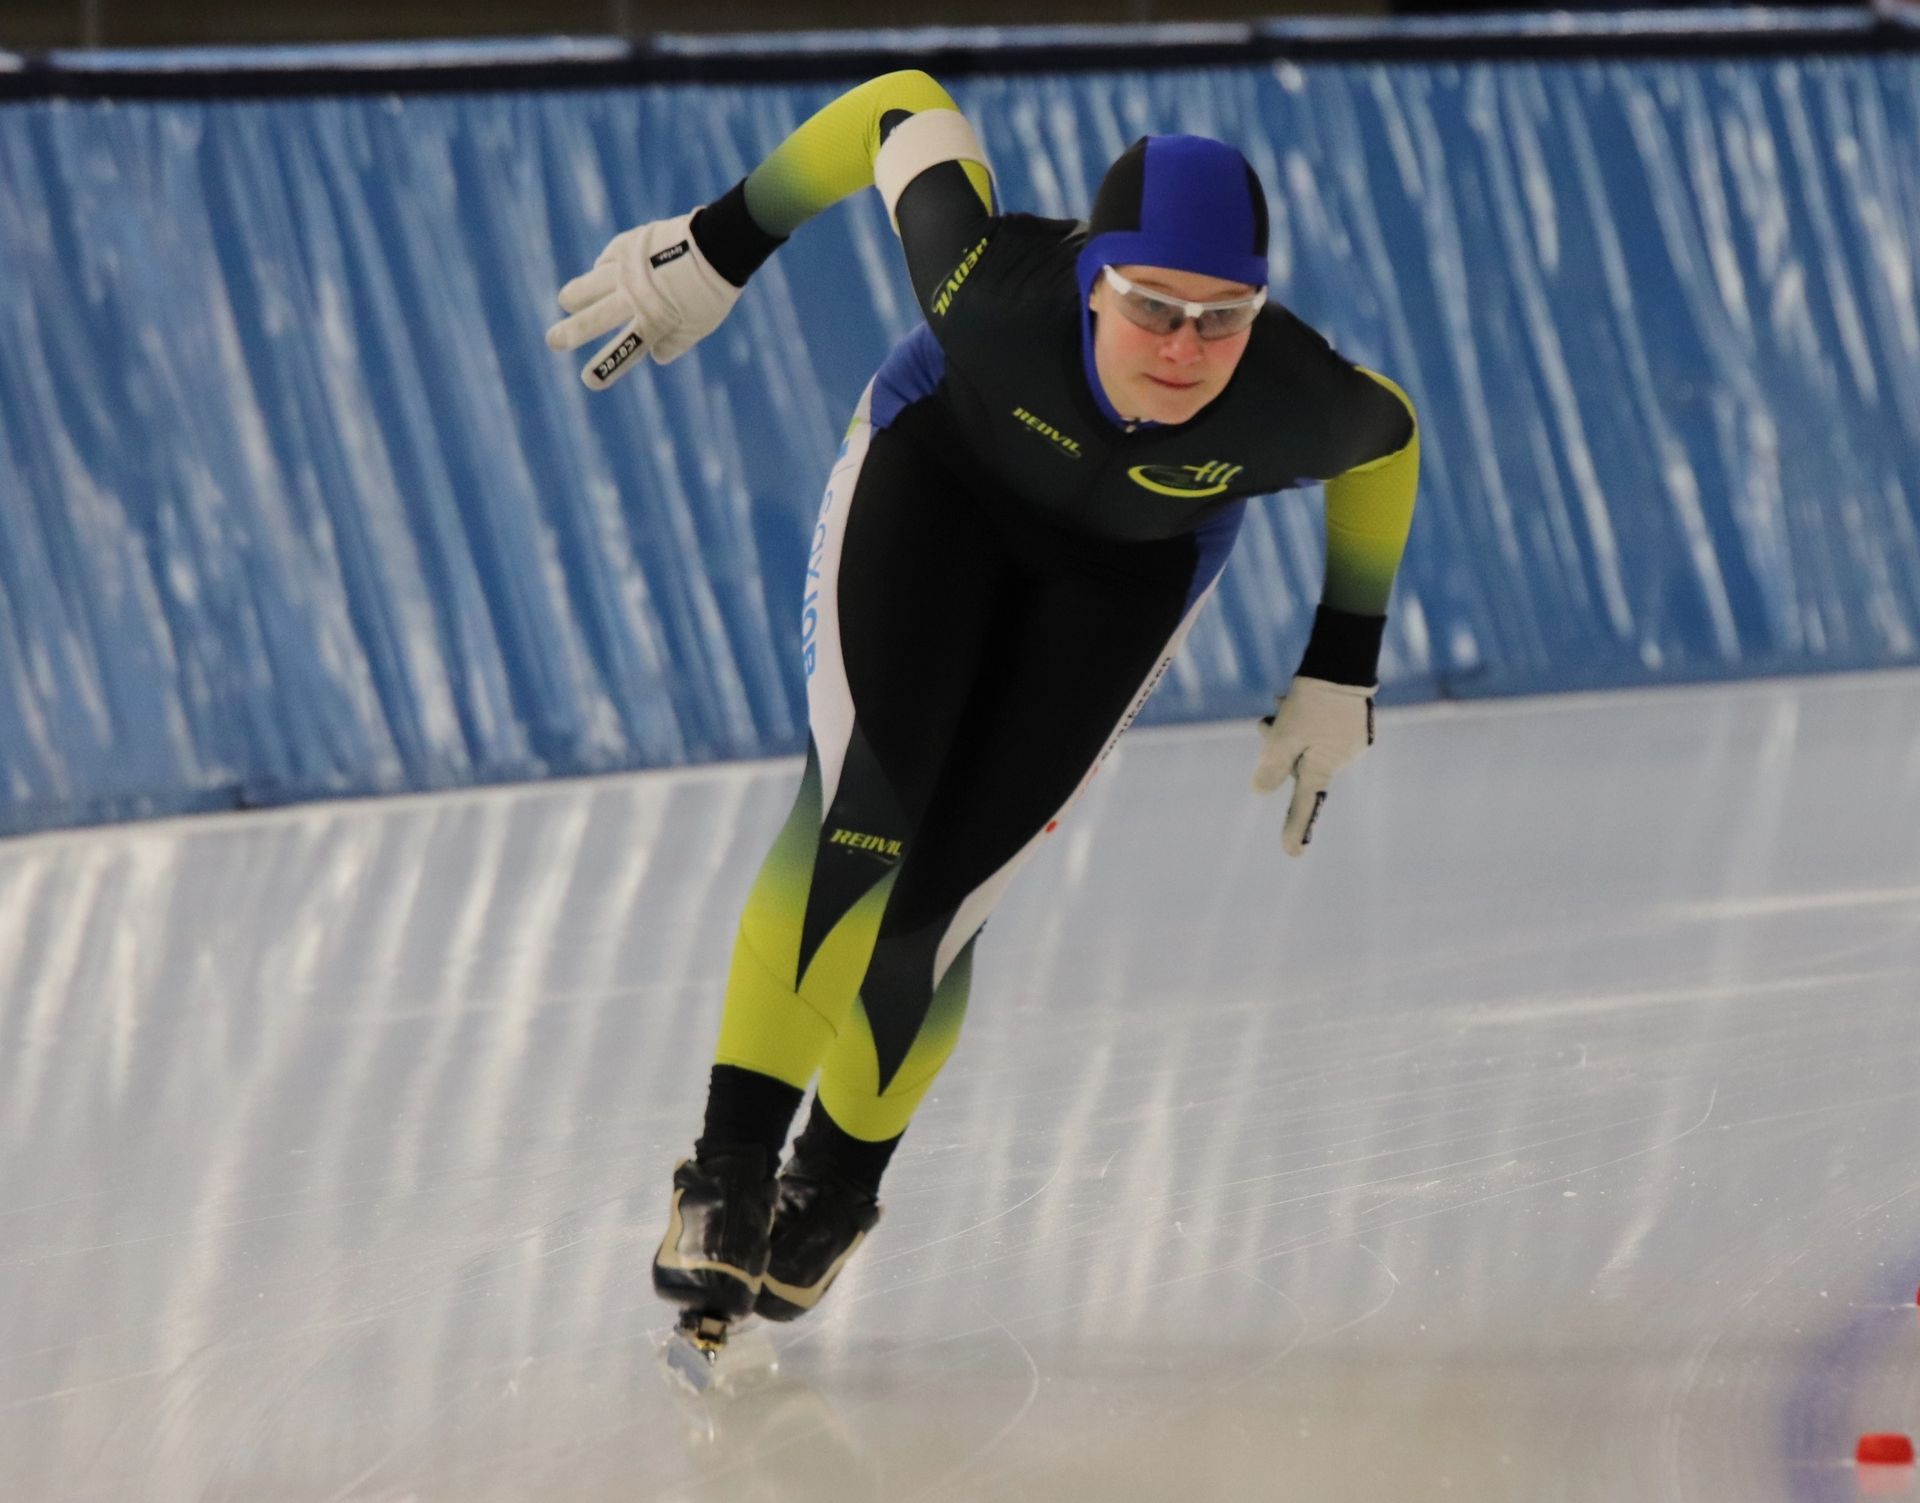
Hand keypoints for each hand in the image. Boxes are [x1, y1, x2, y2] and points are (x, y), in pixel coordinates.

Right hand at [545, 211, 740, 387]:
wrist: (717, 244)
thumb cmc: (712, 291)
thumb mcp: (699, 326)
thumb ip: (676, 344)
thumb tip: (656, 357)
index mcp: (654, 320)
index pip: (624, 350)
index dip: (606, 367)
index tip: (589, 380)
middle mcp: (634, 296)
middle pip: (595, 319)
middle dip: (571, 333)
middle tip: (553, 341)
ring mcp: (627, 269)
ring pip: (590, 285)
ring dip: (575, 296)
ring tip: (565, 303)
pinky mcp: (628, 246)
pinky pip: (605, 262)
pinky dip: (601, 270)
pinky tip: (599, 274)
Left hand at [1251, 676, 1375, 855]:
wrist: (1343, 662)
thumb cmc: (1313, 700)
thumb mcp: (1285, 734)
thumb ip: (1272, 765)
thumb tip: (1260, 791)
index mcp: (1324, 767)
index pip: (1305, 804)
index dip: (1296, 828)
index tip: (1291, 854)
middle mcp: (1341, 759)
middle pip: (1299, 764)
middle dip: (1279, 747)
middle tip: (1267, 723)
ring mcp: (1350, 741)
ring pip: (1306, 744)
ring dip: (1288, 729)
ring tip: (1283, 702)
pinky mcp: (1352, 724)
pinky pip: (1320, 730)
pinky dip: (1304, 720)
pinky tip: (1297, 697)